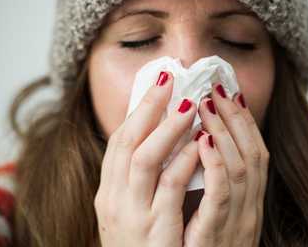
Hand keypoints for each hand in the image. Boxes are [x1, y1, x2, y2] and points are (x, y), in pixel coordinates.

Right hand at [94, 72, 201, 246]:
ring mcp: (133, 216)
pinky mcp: (156, 232)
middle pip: (127, 142)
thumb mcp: (130, 209)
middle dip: (148, 107)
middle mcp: (114, 200)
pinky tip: (199, 143)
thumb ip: (139, 178)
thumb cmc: (140, 246)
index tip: (157, 82)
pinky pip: (169, 189)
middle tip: (170, 78)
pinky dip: (184, 162)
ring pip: (145, 160)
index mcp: (108, 192)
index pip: (119, 141)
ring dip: (167, 128)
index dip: (138, 109)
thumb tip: (160, 139)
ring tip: (188, 103)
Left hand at [183, 83, 269, 246]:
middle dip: (235, 117)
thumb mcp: (212, 210)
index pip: (254, 152)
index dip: (244, 121)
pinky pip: (221, 195)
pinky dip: (216, 164)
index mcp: (247, 201)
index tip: (229, 93)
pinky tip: (203, 140)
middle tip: (217, 88)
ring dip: (225, 131)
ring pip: (242, 167)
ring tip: (205, 103)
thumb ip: (211, 181)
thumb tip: (198, 142)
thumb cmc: (199, 245)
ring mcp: (237, 221)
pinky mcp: (217, 234)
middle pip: (253, 152)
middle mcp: (250, 208)